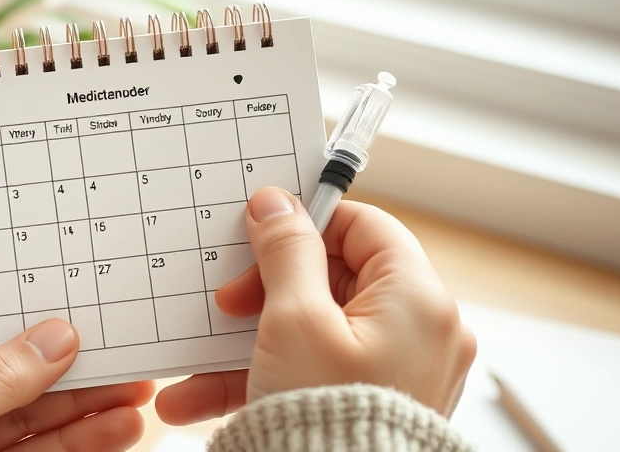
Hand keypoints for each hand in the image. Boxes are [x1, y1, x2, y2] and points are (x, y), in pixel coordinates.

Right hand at [155, 188, 475, 423]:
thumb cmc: (326, 416)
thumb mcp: (294, 319)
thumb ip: (286, 251)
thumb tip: (277, 204)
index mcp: (418, 299)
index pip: (366, 226)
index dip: (309, 223)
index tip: (262, 233)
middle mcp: (421, 331)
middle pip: (336, 278)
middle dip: (268, 290)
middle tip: (228, 303)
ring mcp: (399, 370)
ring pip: (316, 331)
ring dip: (253, 341)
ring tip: (198, 361)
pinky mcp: (375, 401)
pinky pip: (317, 370)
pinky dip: (269, 376)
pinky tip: (203, 395)